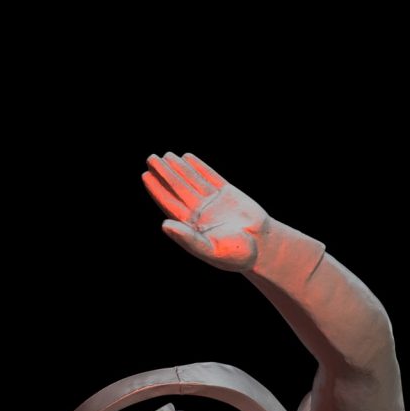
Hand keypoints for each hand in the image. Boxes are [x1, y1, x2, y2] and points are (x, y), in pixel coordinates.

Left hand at [142, 152, 268, 270]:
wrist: (263, 247)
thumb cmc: (236, 255)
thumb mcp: (210, 250)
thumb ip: (187, 238)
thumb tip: (164, 225)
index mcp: (191, 226)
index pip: (170, 204)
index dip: (158, 190)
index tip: (146, 175)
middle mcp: (199, 212)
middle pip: (178, 189)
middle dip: (165, 173)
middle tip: (151, 158)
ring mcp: (213, 202)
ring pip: (192, 180)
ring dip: (179, 168)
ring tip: (166, 155)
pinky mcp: (228, 193)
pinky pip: (210, 177)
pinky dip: (199, 166)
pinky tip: (187, 157)